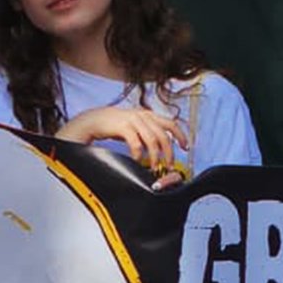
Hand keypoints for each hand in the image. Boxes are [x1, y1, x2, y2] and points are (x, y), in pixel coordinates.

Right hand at [57, 106, 188, 172]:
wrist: (96, 119)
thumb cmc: (117, 125)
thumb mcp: (136, 126)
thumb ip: (148, 133)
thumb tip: (161, 148)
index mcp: (150, 115)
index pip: (171, 124)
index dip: (180, 136)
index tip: (186, 148)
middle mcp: (144, 116)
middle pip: (164, 135)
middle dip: (169, 152)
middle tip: (169, 165)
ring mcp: (134, 120)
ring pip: (152, 139)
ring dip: (155, 156)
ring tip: (154, 167)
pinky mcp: (123, 126)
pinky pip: (136, 142)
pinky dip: (139, 153)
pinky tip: (138, 160)